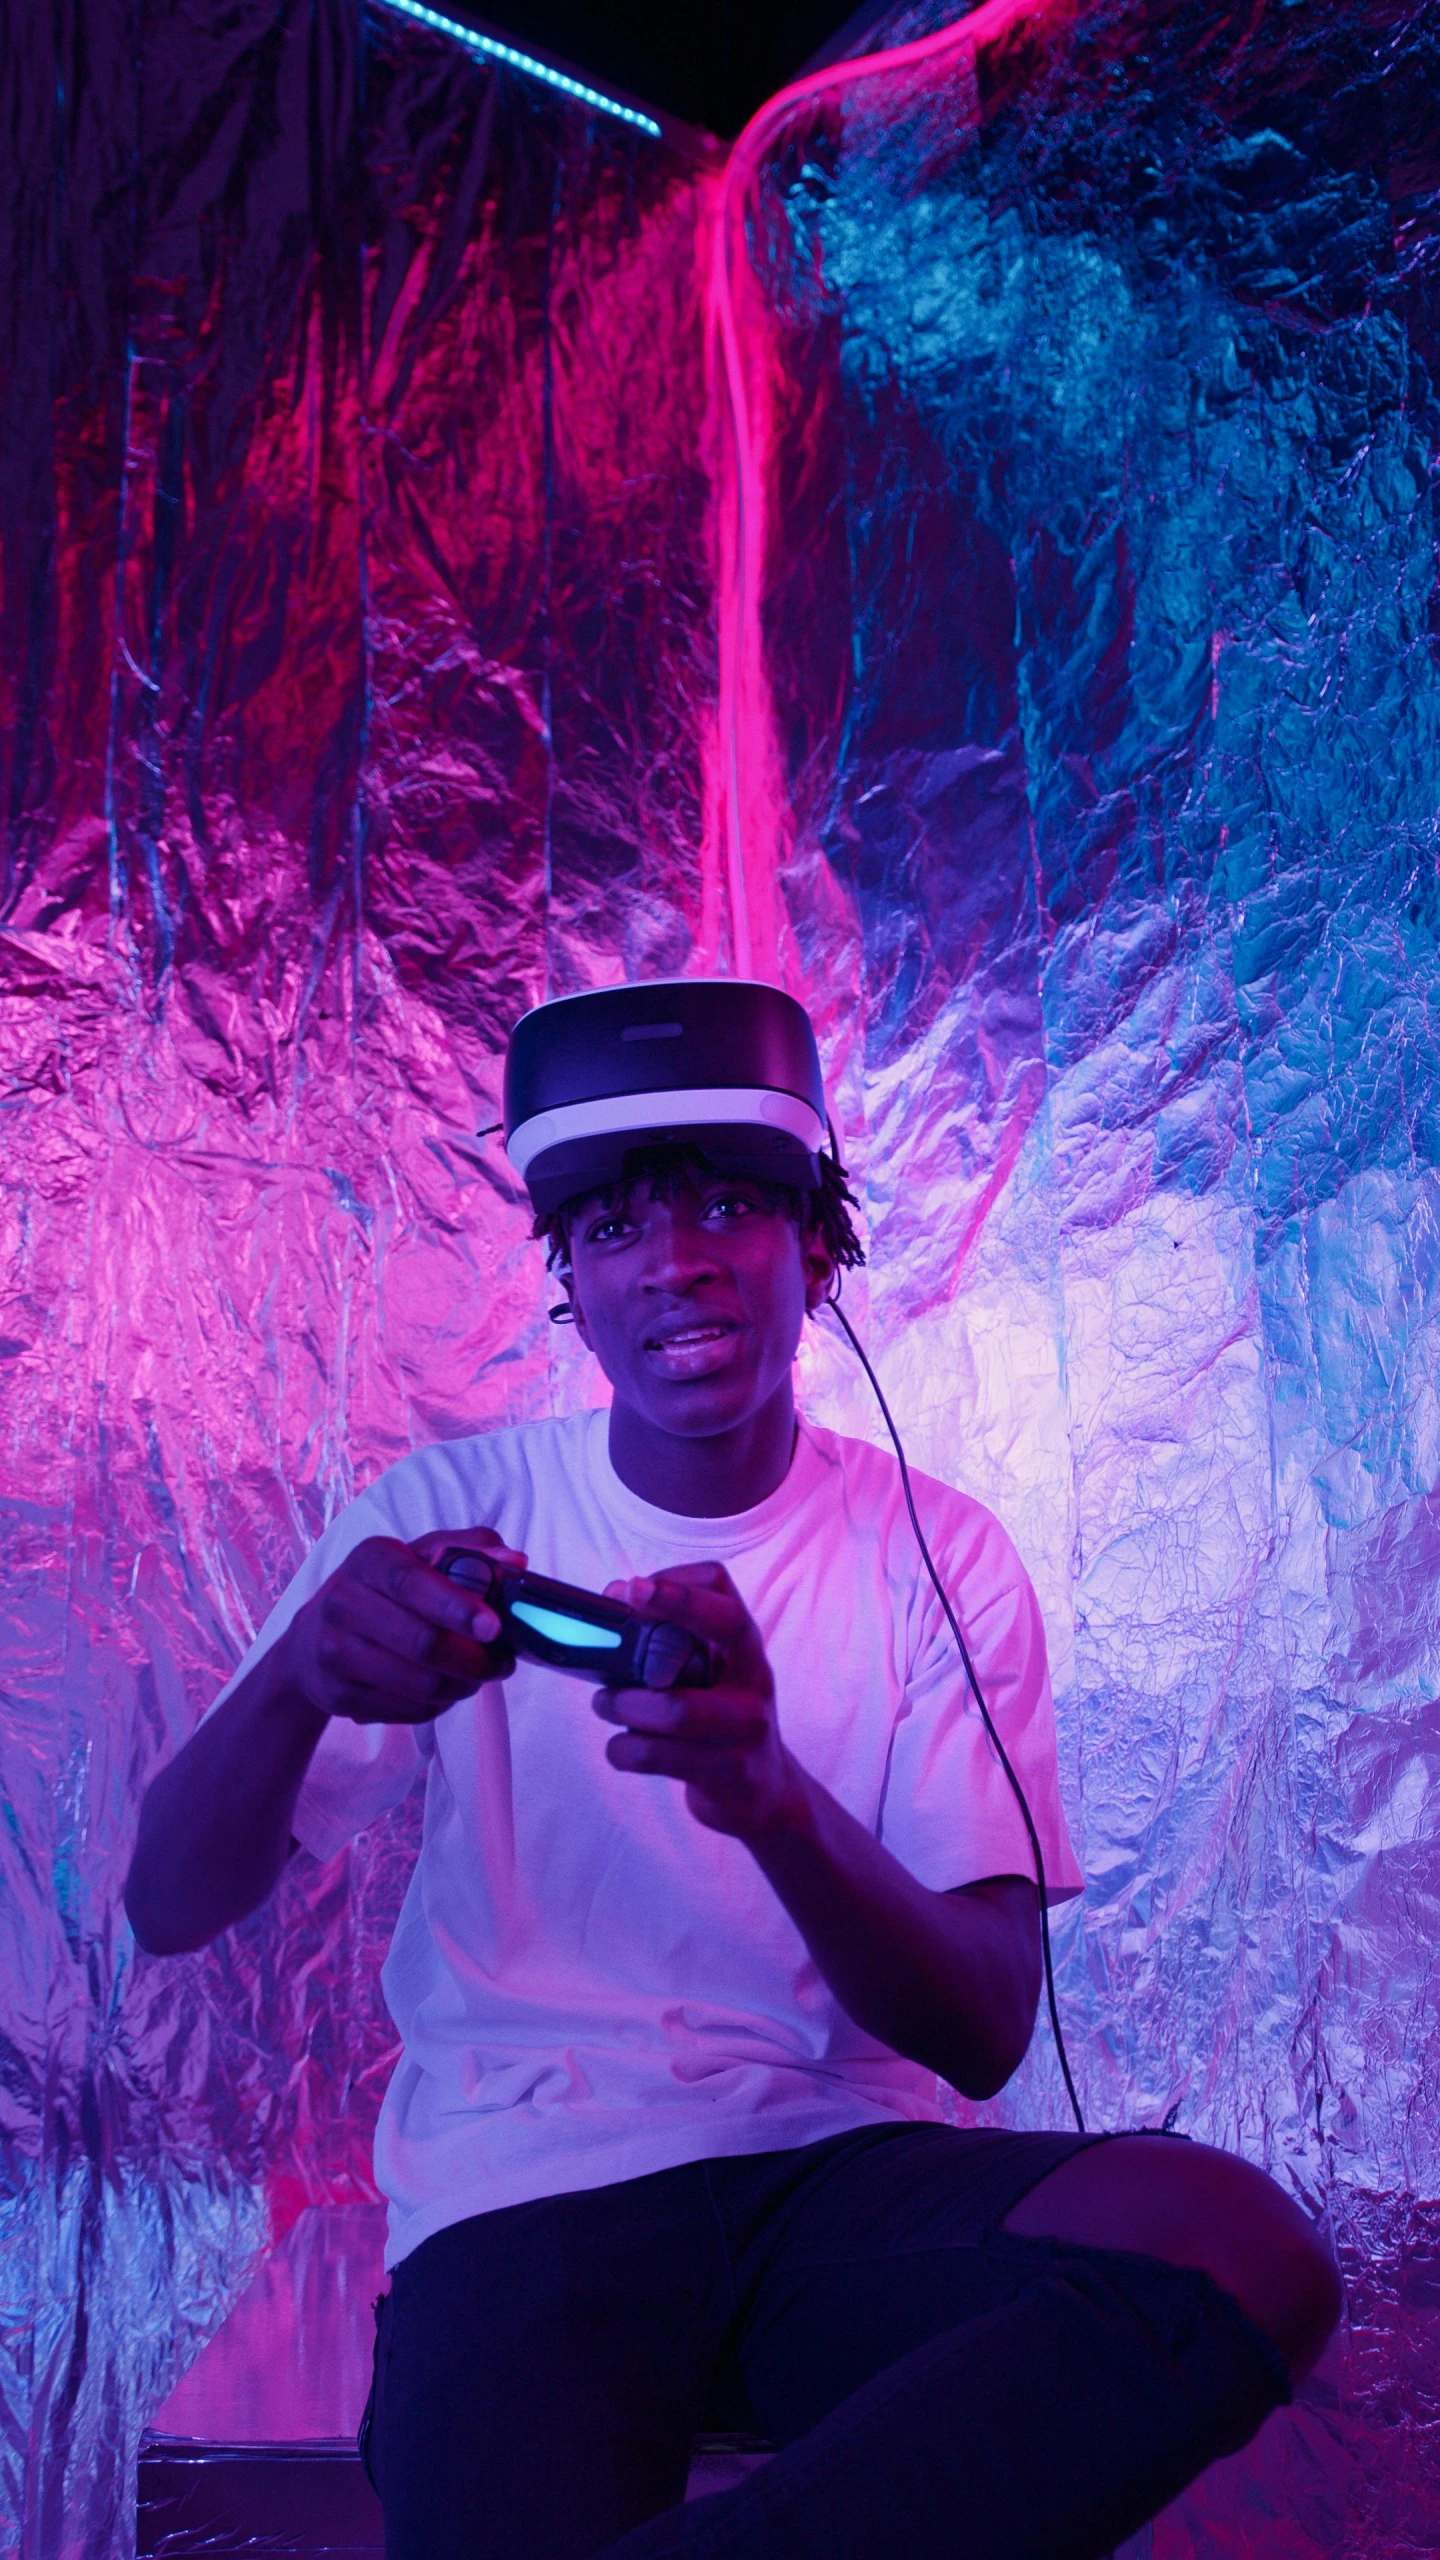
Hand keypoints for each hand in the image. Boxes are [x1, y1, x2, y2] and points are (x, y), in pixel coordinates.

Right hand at [279, 1527, 525, 1725]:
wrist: (310, 1640)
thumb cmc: (381, 1591)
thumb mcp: (418, 1556)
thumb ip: (469, 1549)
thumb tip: (515, 1562)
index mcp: (370, 1559)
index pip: (413, 1583)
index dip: (457, 1607)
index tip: (494, 1627)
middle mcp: (343, 1602)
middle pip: (423, 1644)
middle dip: (475, 1660)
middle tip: (502, 1663)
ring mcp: (334, 1652)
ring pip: (420, 1684)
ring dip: (462, 1686)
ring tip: (477, 1677)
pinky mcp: (336, 1695)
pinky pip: (407, 1711)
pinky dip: (438, 1706)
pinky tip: (445, 1690)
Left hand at [592, 1562, 802, 1838]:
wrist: (763, 1792)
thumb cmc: (720, 1723)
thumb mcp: (711, 1676)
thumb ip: (671, 1642)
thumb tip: (615, 1595)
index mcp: (744, 1647)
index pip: (724, 1589)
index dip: (679, 1579)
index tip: (635, 1586)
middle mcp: (755, 1678)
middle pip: (724, 1626)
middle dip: (673, 1605)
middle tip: (620, 1605)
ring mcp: (748, 1728)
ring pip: (677, 1707)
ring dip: (623, 1703)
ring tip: (604, 1703)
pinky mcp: (729, 1773)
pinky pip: (658, 1756)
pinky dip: (623, 1750)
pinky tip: (621, 1748)